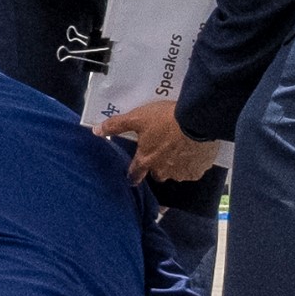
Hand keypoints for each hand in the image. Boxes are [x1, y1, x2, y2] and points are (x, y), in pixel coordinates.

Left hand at [96, 100, 220, 183]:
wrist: (197, 120)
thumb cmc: (165, 119)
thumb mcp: (137, 118)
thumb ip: (117, 125)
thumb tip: (95, 131)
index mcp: (146, 160)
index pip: (135, 174)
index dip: (133, 175)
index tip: (133, 178)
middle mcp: (163, 171)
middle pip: (158, 173)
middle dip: (158, 165)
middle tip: (163, 151)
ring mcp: (182, 173)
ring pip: (176, 172)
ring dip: (177, 163)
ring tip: (181, 147)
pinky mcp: (199, 170)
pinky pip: (194, 169)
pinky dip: (193, 162)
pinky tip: (195, 150)